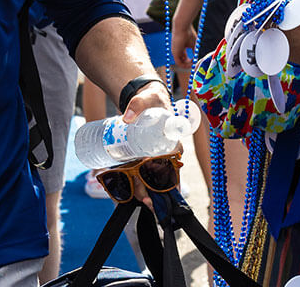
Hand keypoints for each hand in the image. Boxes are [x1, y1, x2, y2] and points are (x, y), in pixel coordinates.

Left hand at [121, 80, 172, 207]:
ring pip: (149, 178)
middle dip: (154, 192)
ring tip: (137, 200)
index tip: (165, 192)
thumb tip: (125, 118)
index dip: (171, 183)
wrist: (144, 97)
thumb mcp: (147, 99)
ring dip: (144, 191)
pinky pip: (140, 172)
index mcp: (172, 143)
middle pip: (160, 177)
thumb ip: (137, 104)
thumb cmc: (151, 99)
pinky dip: (134, 183)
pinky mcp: (141, 155)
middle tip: (144, 201)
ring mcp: (152, 156)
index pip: (174, 167)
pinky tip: (127, 192)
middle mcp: (164, 153)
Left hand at [170, 21, 195, 68]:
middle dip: (189, 64)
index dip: (190, 61)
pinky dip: (185, 65)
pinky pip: (179, 63)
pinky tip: (191, 62)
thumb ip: (194, 51)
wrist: (182, 27)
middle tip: (194, 64)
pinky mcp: (174, 53)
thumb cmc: (188, 34)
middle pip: (182, 61)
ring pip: (180, 64)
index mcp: (180, 48)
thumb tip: (197, 58)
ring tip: (193, 63)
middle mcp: (176, 51)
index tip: (195, 60)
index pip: (184, 58)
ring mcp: (175, 52)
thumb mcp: (193, 44)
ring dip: (187, 66)